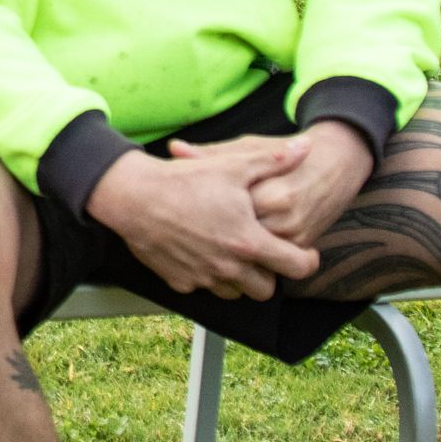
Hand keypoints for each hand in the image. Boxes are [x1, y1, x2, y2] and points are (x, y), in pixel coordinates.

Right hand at [86, 138, 319, 299]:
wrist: (133, 197)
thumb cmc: (184, 179)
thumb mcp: (233, 164)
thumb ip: (273, 160)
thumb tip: (305, 148)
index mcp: (248, 241)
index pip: (295, 267)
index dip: (307, 261)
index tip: (303, 253)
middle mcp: (229, 266)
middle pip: (266, 290)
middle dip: (270, 274)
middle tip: (262, 252)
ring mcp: (203, 277)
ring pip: (236, 293)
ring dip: (239, 278)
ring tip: (231, 252)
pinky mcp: (180, 282)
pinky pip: (203, 287)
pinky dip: (208, 275)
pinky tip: (200, 251)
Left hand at [197, 123, 373, 247]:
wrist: (337, 161)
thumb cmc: (284, 149)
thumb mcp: (247, 148)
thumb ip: (210, 153)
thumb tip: (174, 148)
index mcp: (267, 195)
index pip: (226, 215)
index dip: (201, 211)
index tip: (187, 206)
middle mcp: (284, 222)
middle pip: (238, 242)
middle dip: (215, 237)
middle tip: (198, 227)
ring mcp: (296, 238)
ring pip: (255, 254)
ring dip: (233, 251)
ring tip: (213, 236)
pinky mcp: (304, 246)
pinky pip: (272, 256)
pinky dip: (252, 252)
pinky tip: (234, 241)